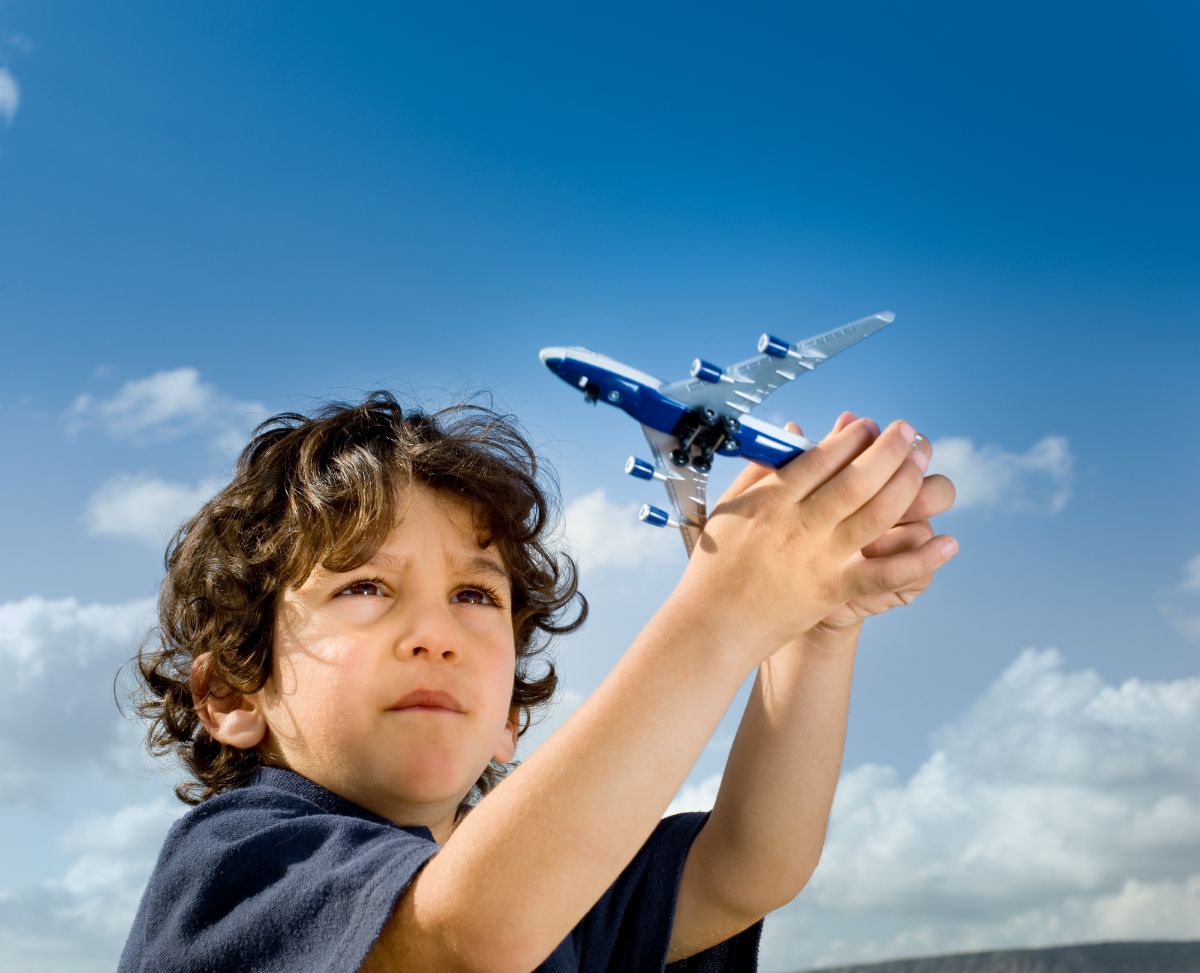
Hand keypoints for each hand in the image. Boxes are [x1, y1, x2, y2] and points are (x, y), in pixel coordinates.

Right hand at [680, 409, 952, 659]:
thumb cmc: (716, 565)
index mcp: (771, 499)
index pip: (821, 457)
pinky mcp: (833, 590)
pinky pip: (885, 573)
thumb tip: (793, 433)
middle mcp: (799, 524)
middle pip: (857, 478)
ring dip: (906, 486)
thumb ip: (762, 469)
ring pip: (876, 514)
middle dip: (890, 450)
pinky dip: (920, 558)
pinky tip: (947, 543)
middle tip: (909, 433)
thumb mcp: (730, 507)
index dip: (851, 438)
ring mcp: (819, 557)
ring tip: (923, 465)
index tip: (869, 425)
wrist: (713, 624)